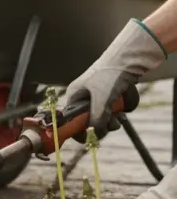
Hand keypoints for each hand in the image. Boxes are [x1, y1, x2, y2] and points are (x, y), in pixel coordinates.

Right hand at [61, 20, 166, 138]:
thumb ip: (97, 117)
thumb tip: (96, 133)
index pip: (71, 120)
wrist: (127, 59)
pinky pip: (110, 111)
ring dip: (111, 121)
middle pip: (88, 121)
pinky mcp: (108, 95)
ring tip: (119, 117)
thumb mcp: (101, 99)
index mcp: (74, 96)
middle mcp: (82, 97)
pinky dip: (116, 114)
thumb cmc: (109, 75)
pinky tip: (122, 110)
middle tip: (110, 124)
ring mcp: (96, 97)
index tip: (89, 139)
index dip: (78, 131)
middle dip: (100, 125)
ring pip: (101, 117)